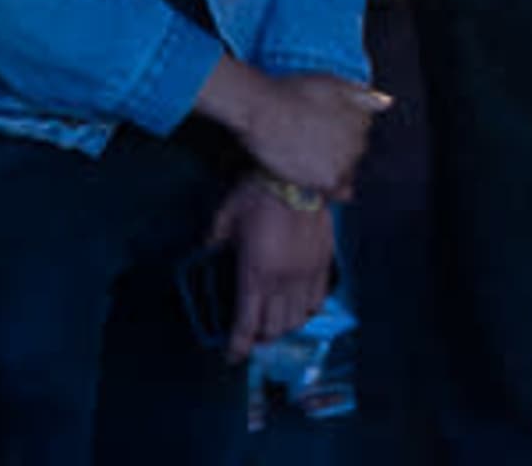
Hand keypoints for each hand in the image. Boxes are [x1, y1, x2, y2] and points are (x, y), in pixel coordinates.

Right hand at [203, 63, 388, 201]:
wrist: (264, 109)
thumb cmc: (294, 92)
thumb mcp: (333, 84)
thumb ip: (362, 95)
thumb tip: (387, 103)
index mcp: (363, 118)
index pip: (360, 134)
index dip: (339, 133)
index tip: (320, 130)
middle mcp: (360, 141)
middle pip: (354, 155)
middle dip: (337, 152)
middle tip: (310, 145)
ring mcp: (346, 161)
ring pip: (345, 173)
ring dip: (331, 170)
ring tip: (306, 159)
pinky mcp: (328, 180)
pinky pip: (335, 191)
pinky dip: (327, 189)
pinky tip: (309, 177)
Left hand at [210, 180, 335, 361]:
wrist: (299, 173)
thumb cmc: (258, 194)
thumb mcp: (225, 219)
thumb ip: (214, 243)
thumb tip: (207, 253)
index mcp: (255, 274)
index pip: (246, 325)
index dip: (238, 347)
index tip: (231, 357)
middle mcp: (284, 281)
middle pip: (274, 328)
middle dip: (261, 338)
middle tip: (251, 336)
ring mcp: (307, 273)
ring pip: (298, 318)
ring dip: (284, 327)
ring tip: (275, 323)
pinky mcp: (325, 262)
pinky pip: (319, 299)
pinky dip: (307, 311)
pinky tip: (299, 307)